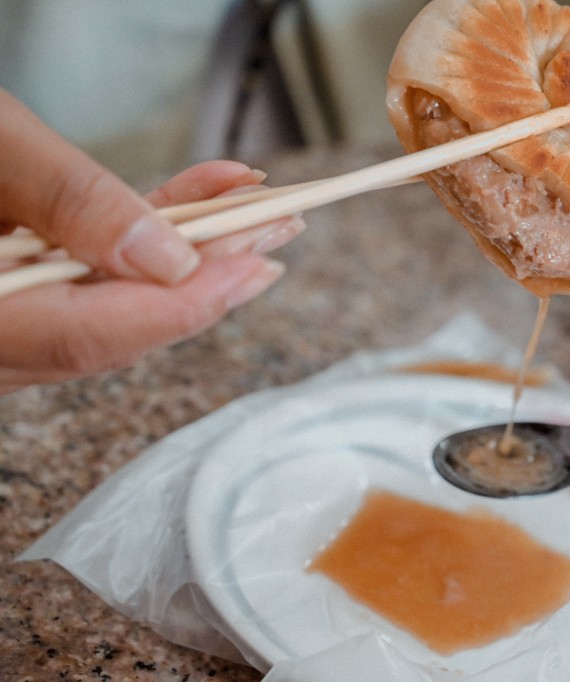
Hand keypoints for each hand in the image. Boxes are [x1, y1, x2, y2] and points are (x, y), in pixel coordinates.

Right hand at [0, 89, 303, 392]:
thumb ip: (66, 201)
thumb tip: (167, 262)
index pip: (90, 333)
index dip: (184, 305)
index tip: (258, 267)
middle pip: (111, 325)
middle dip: (206, 280)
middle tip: (281, 234)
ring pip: (104, 304)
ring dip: (187, 258)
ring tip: (258, 215)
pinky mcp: (8, 294)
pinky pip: (79, 278)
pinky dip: (137, 239)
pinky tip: (194, 199)